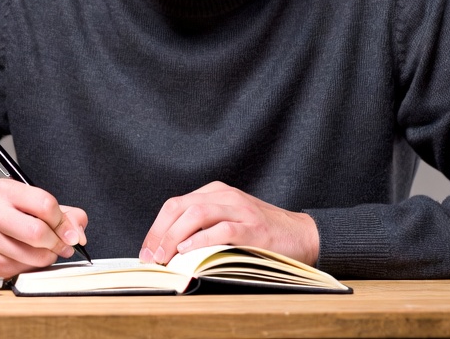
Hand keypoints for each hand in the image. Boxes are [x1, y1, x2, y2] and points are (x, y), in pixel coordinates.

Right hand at [0, 178, 87, 277]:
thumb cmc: (4, 218)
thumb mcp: (30, 205)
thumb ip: (62, 213)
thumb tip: (79, 232)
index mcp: (3, 190)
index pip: (45, 204)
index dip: (64, 222)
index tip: (70, 232)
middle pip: (39, 232)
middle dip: (58, 242)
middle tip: (63, 245)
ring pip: (35, 256)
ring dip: (48, 257)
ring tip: (45, 251)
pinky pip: (24, 270)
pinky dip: (33, 267)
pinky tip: (26, 258)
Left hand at [139, 181, 318, 265]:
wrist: (302, 235)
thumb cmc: (262, 233)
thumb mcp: (229, 220)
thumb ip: (203, 226)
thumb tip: (169, 249)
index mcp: (216, 192)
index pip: (175, 205)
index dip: (156, 228)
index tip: (147, 250)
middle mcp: (225, 196)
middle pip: (181, 207)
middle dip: (160, 233)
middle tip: (151, 257)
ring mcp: (240, 210)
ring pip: (197, 214)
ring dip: (175, 237)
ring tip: (164, 256)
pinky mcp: (253, 228)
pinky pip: (221, 230)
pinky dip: (201, 241)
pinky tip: (188, 252)